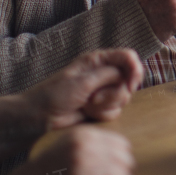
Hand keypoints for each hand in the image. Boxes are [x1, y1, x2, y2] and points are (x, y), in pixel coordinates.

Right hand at [14, 126, 133, 174]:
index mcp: (83, 135)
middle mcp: (85, 148)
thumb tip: (126, 148)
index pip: (123, 143)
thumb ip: (93, 141)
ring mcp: (84, 169)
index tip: (115, 167)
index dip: (121, 158)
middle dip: (122, 173)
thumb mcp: (67, 144)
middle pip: (126, 160)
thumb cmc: (48, 171)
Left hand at [24, 49, 142, 131]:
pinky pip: (115, 111)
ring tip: (87, 105)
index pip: (128, 57)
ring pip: (124, 97)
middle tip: (95, 98)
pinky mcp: (101, 107)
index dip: (134, 69)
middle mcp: (103, 73)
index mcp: (98, 60)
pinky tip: (86, 112)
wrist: (40, 117)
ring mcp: (103, 91)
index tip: (131, 84)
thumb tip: (129, 72)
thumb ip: (109, 75)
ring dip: (106, 105)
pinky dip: (102, 114)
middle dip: (115, 93)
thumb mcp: (83, 82)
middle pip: (129, 80)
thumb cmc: (55, 95)